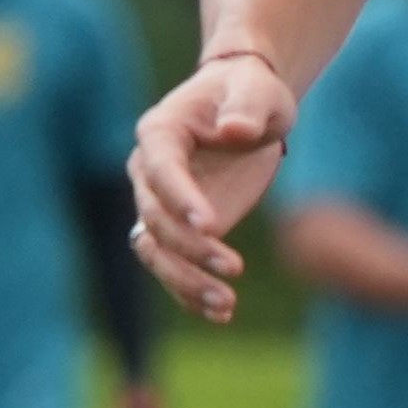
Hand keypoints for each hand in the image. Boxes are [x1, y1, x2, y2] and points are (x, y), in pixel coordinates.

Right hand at [127, 51, 300, 321]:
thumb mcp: (259, 93)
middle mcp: (148, 171)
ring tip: (225, 305)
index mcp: (161, 132)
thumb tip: (236, 131)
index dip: (180, 198)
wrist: (246, 107)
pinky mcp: (177, 229)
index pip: (161, 169)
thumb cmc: (251, 92)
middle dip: (191, 248)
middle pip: (155, 218)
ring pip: (155, 251)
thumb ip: (248, 108)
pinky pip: (171, 265)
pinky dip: (190, 291)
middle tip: (235, 267)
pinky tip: (222, 314)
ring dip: (184, 281)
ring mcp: (159, 203)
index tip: (212, 226)